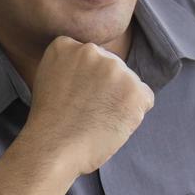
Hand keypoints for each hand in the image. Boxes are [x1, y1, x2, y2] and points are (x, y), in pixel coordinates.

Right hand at [20, 36, 154, 177]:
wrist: (53, 148)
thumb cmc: (49, 124)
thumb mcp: (49, 79)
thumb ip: (70, 66)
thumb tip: (96, 70)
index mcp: (66, 45)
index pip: (89, 58)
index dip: (85, 82)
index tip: (73, 98)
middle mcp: (91, 50)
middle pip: (111, 68)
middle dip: (105, 88)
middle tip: (86, 111)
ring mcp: (115, 68)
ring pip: (128, 83)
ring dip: (119, 100)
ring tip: (97, 119)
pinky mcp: (135, 89)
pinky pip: (144, 98)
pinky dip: (134, 114)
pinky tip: (112, 124)